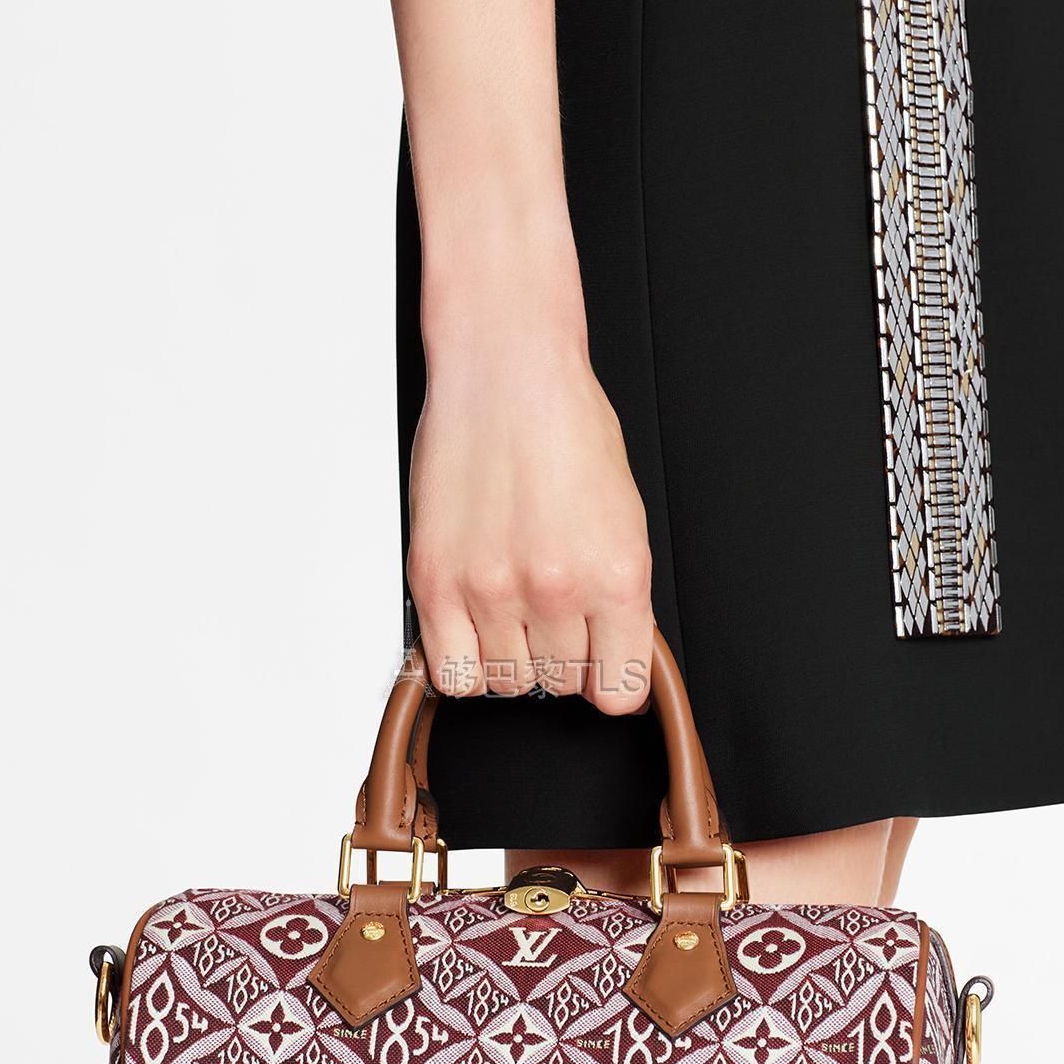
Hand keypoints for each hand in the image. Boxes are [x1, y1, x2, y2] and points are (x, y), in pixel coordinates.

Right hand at [406, 223, 652, 714]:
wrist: (506, 372)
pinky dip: (464, 662)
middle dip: (559, 653)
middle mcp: (555, 590)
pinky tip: (474, 626)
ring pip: (506, 683)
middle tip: (551, 608)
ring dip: (510, 654)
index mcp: (616, 575)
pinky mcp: (436, 581)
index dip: (609, 679)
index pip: (618, 691)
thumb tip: (612, 652)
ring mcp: (490, 589)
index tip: (600, 665)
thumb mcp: (626, 516)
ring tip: (511, 603)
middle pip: (560, 683)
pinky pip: (451, 673)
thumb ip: (619, 595)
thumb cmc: (567, 426)